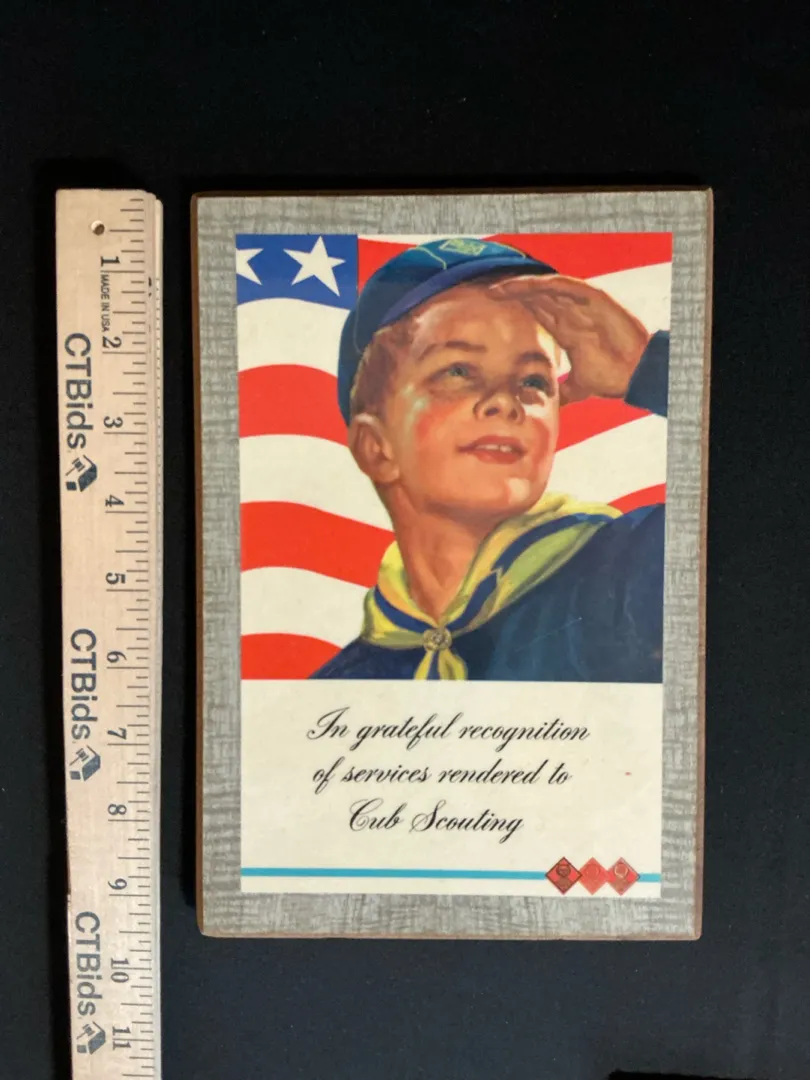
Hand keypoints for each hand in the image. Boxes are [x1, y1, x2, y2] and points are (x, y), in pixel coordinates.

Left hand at [489, 274, 650, 403]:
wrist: (636, 374)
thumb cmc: (612, 377)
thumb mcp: (580, 387)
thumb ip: (566, 393)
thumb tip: (554, 409)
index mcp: (565, 328)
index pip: (535, 311)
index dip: (513, 307)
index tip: (489, 309)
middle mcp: (571, 313)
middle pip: (536, 296)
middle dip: (512, 293)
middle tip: (487, 293)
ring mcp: (582, 304)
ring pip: (546, 288)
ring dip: (522, 286)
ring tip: (500, 288)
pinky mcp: (594, 298)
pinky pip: (565, 285)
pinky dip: (545, 283)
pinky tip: (525, 285)